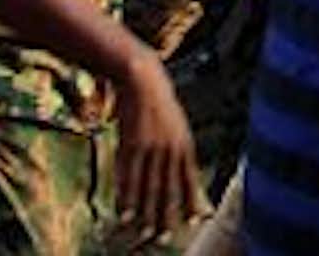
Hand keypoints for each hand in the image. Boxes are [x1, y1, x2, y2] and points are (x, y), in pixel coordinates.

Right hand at [112, 44, 202, 238]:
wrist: (143, 81)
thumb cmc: (160, 107)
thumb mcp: (176, 127)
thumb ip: (179, 150)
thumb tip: (182, 174)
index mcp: (185, 143)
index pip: (190, 178)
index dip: (191, 200)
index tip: (193, 221)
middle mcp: (170, 147)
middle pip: (169, 187)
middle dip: (168, 214)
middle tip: (165, 238)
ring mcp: (151, 147)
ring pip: (149, 186)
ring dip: (146, 212)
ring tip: (145, 233)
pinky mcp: (131, 145)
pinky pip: (129, 177)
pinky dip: (127, 197)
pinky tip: (125, 214)